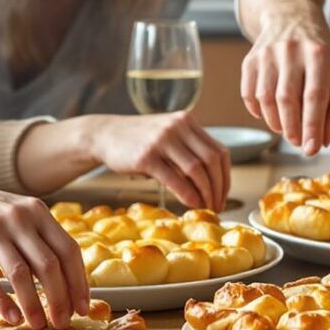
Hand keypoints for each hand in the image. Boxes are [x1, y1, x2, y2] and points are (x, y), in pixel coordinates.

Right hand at [0, 173, 87, 327]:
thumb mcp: (18, 213)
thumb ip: (40, 238)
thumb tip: (66, 279)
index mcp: (38, 211)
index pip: (69, 250)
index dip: (79, 282)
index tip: (84, 306)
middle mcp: (19, 218)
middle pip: (50, 265)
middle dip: (61, 299)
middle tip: (64, 322)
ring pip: (21, 274)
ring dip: (33, 304)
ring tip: (39, 324)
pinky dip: (2, 301)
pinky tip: (11, 317)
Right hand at [86, 112, 231, 211]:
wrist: (105, 134)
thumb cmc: (140, 141)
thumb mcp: (168, 137)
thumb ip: (188, 152)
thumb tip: (212, 184)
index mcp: (187, 122)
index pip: (219, 151)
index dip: (225, 177)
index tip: (224, 195)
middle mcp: (178, 127)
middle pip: (212, 160)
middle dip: (219, 188)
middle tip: (218, 206)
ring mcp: (162, 140)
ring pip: (196, 169)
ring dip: (206, 193)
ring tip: (206, 207)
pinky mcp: (146, 156)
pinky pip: (174, 178)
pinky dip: (187, 194)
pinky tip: (191, 204)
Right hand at [239, 18, 329, 155]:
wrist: (291, 16)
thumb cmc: (320, 52)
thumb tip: (323, 140)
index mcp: (319, 54)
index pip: (314, 97)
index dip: (312, 126)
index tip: (311, 150)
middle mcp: (291, 51)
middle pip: (287, 99)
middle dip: (292, 129)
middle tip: (298, 142)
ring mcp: (267, 53)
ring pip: (266, 99)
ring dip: (275, 123)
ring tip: (286, 129)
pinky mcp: (250, 59)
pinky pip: (249, 93)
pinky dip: (258, 111)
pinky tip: (270, 114)